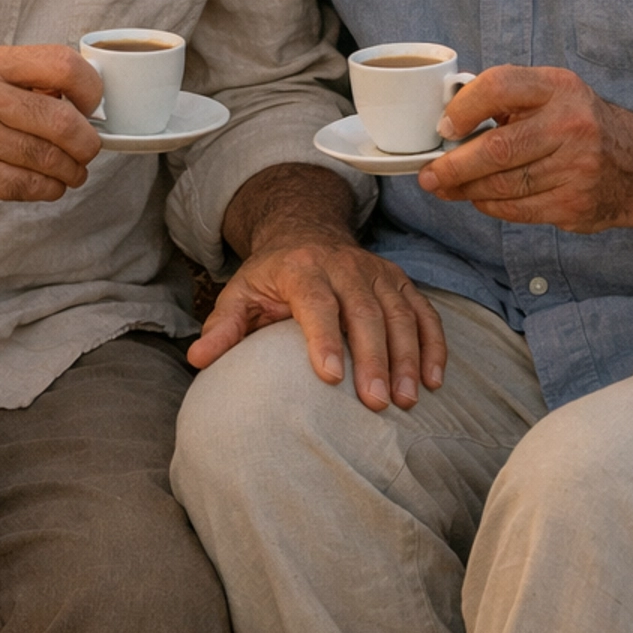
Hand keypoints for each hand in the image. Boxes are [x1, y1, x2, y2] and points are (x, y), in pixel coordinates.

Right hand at [0, 43, 104, 218]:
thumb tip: (87, 97)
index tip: (92, 106)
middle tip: (89, 149)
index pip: (61, 64)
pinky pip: (32, 185)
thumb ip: (28, 82)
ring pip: (51, 158)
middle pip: (62, 120)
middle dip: (87, 142)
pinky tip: (49, 184)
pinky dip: (51, 188)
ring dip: (72, 170)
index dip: (90, 88)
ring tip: (72, 170)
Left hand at [187, 232, 446, 410]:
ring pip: (398, 312)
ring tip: (408, 399)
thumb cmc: (271, 274)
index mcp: (301, 268)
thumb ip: (223, 326)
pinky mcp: (398, 280)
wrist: (305, 229)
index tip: (330, 378)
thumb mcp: (241, 292)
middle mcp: (343, 266)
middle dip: (373, 358)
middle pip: (364, 311)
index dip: (324, 338)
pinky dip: (433, 343)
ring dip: (408, 356)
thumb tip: (197, 359)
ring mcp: (375, 272)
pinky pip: (422, 310)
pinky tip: (435, 380)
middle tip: (377, 403)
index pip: (316, 302)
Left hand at [418, 64, 632, 230]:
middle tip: (429, 174)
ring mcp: (576, 168)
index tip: (444, 127)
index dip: (464, 107)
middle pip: (498, 148)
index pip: (500, 86)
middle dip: (455, 166)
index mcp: (558, 88)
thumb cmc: (580, 123)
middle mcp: (570, 125)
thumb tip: (448, 118)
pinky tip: (479, 199)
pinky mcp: (575, 204)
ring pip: (504, 185)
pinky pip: (518, 209)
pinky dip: (491, 206)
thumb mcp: (553, 93)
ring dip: (466, 189)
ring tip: (445, 187)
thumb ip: (508, 97)